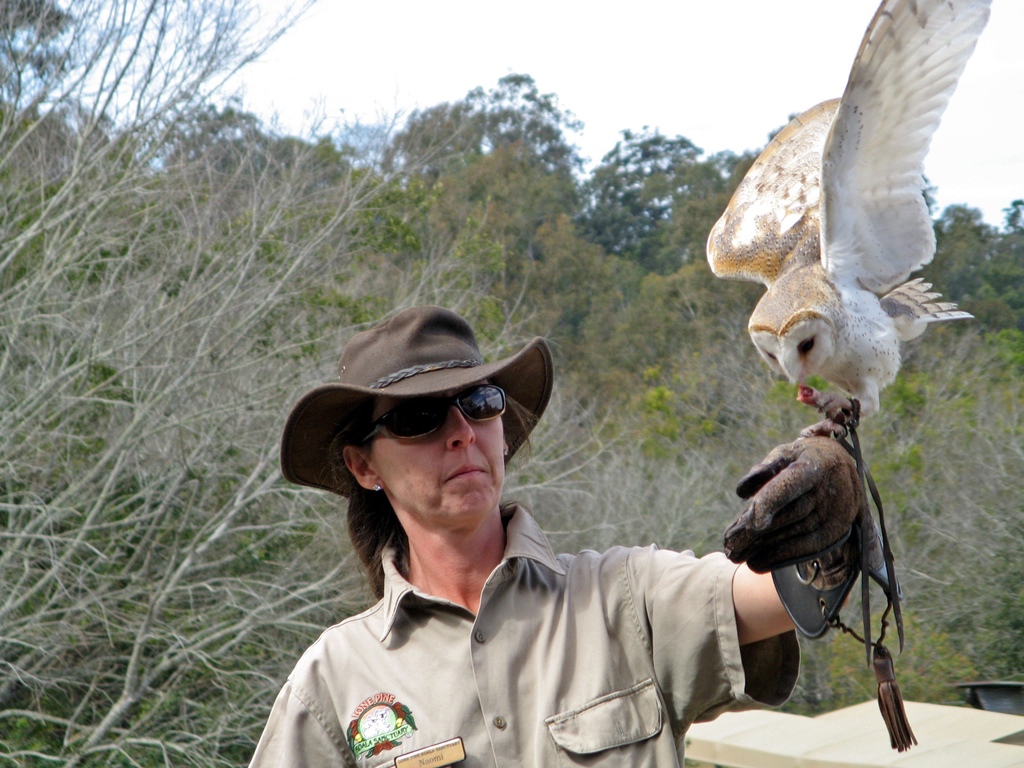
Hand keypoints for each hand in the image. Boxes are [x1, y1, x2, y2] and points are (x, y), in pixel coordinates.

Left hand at [724, 437, 863, 574]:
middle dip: (757, 531)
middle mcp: (831, 488)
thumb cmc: (803, 458)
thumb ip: (764, 468)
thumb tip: (742, 491)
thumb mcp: (785, 453)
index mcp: (816, 463)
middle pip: (790, 514)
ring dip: (765, 548)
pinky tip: (756, 562)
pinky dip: (781, 557)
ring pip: (796, 534)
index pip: (794, 481)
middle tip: (728, 543)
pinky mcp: (836, 531)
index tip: (752, 521)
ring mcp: (837, 512)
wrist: (842, 467)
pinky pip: (807, 548)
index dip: (773, 500)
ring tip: (736, 554)